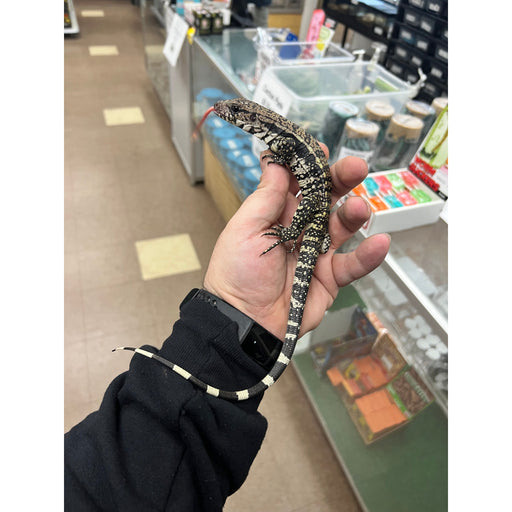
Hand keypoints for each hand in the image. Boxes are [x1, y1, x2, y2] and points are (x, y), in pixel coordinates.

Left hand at [203, 146, 389, 339]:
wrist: (244, 321)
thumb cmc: (237, 273)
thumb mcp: (246, 229)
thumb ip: (266, 197)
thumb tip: (276, 161)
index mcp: (277, 214)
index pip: (299, 183)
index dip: (311, 166)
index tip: (321, 152)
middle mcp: (300, 229)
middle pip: (327, 199)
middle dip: (341, 181)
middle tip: (356, 168)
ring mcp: (317, 253)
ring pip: (342, 227)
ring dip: (355, 215)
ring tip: (360, 208)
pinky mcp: (330, 278)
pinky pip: (353, 265)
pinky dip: (368, 255)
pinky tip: (380, 243)